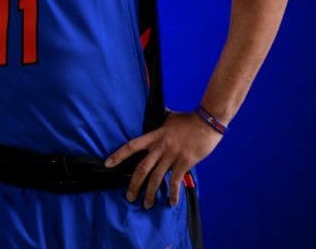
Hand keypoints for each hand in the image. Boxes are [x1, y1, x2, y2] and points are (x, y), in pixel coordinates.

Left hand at [104, 112, 221, 207]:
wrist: (208, 121)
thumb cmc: (189, 119)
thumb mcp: (169, 117)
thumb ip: (161, 121)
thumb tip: (158, 112)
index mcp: (155, 136)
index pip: (132, 146)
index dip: (119, 155)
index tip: (107, 164)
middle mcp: (160, 147)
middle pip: (142, 168)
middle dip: (134, 184)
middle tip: (129, 197)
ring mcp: (172, 155)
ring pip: (156, 177)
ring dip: (150, 193)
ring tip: (146, 204)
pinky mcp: (185, 162)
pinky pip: (175, 181)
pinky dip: (173, 193)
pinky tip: (171, 202)